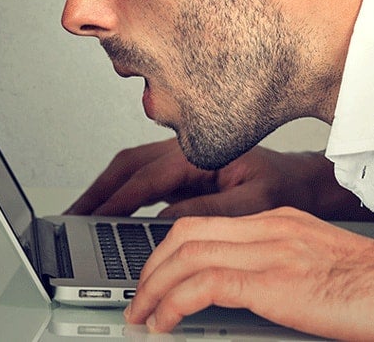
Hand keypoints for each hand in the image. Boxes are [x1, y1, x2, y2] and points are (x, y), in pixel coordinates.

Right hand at [66, 138, 373, 219]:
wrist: (304, 184)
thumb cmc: (284, 188)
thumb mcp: (252, 205)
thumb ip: (209, 210)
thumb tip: (165, 220)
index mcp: (201, 154)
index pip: (146, 177)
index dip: (115, 200)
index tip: (90, 220)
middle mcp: (188, 152)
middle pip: (128, 166)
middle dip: (96, 191)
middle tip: (69, 217)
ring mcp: (184, 162)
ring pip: (131, 171)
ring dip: (104, 191)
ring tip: (80, 216)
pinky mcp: (185, 174)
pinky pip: (143, 181)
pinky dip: (121, 195)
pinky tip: (110, 214)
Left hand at [124, 207, 373, 338]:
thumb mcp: (320, 269)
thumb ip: (282, 272)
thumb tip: (248, 297)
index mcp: (282, 223)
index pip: (207, 223)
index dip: (171, 250)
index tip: (157, 277)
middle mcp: (273, 228)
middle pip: (187, 232)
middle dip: (152, 265)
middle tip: (139, 297)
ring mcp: (273, 250)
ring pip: (187, 254)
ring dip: (154, 287)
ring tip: (142, 315)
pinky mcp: (275, 281)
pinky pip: (204, 284)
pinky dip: (173, 303)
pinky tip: (165, 323)